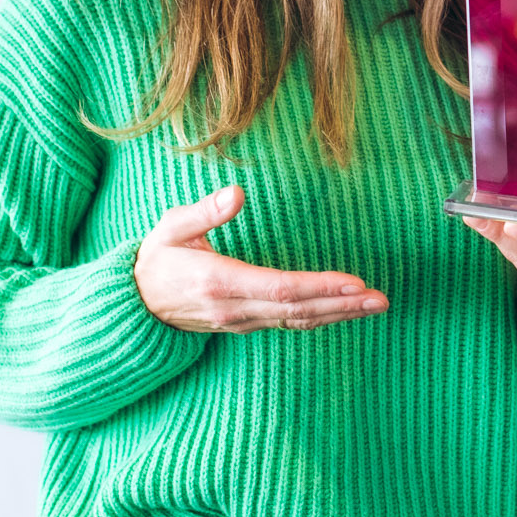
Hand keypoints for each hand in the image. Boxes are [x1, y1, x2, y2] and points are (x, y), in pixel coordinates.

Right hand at [134, 185, 386, 331]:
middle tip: (381, 299)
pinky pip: (289, 324)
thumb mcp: (171, 228)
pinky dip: (320, 319)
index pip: (279, 288)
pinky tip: (345, 312)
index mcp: (218, 282)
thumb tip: (237, 192)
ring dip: (339, 315)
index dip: (319, 286)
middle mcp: (234, 308)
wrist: (135, 305)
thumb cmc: (156, 259)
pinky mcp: (246, 324)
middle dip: (342, 305)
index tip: (354, 282)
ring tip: (375, 306)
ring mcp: (241, 321)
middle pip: (297, 310)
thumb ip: (204, 212)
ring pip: (297, 321)